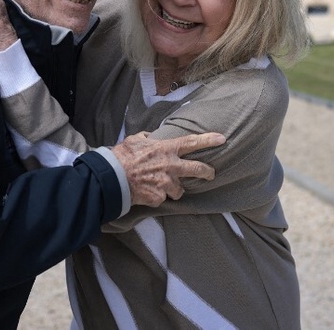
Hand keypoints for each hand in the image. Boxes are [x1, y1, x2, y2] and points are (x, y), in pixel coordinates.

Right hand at [111, 132, 225, 206]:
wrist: (112, 178)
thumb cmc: (122, 157)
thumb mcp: (135, 140)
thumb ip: (146, 137)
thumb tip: (151, 136)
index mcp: (166, 149)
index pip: (192, 142)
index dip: (209, 140)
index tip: (222, 139)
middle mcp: (171, 166)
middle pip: (198, 169)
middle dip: (207, 172)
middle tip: (210, 174)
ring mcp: (166, 183)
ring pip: (179, 190)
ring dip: (173, 189)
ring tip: (160, 186)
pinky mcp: (159, 198)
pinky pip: (162, 198)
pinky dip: (157, 196)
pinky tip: (147, 192)